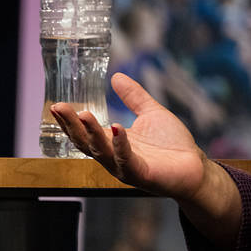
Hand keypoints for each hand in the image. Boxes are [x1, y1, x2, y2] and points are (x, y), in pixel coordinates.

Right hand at [50, 72, 207, 201]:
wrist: (194, 167)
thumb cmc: (172, 144)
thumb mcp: (151, 113)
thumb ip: (133, 97)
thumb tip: (116, 76)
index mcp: (112, 144)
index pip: (84, 133)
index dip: (69, 121)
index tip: (56, 105)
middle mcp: (113, 157)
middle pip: (85, 142)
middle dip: (72, 125)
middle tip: (58, 107)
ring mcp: (125, 167)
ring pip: (101, 151)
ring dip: (91, 133)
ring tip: (83, 114)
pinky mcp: (141, 174)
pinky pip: (126, 160)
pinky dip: (120, 144)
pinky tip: (116, 128)